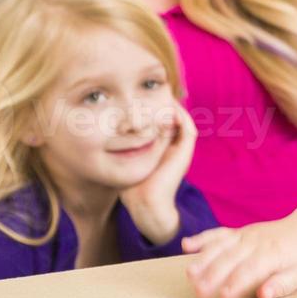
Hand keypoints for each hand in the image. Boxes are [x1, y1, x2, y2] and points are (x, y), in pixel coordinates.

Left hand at [120, 103, 196, 244]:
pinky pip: (188, 128)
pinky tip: (169, 108)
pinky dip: (181, 116)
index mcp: (163, 152)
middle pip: (175, 121)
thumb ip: (123, 149)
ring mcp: (181, 151)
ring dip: (174, 109)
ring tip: (163, 97)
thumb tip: (108, 134)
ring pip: (183, 122)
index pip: (164, 125)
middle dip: (165, 107)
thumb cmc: (132, 186)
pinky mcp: (185, 153)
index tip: (144, 102)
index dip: (157, 112)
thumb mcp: (126, 162)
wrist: (145, 203)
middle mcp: (174, 150)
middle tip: (154, 94)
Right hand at [183, 215, 296, 297]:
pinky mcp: (239, 231)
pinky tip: (186, 245)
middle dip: (213, 275)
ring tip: (189, 275)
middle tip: (199, 293)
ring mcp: (245, 234)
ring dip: (202, 259)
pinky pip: (218, 233)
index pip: (250, 270)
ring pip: (220, 245)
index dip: (236, 284)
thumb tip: (263, 295)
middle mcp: (255, 241)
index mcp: (272, 253)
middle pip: (230, 258)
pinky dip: (202, 238)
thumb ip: (282, 285)